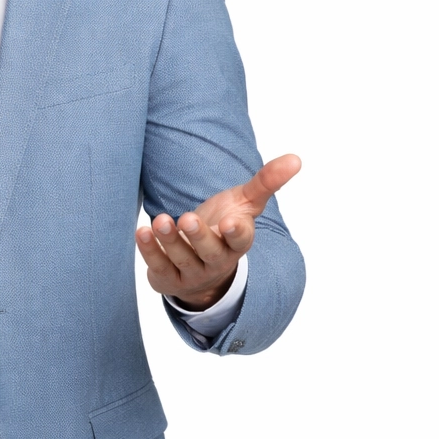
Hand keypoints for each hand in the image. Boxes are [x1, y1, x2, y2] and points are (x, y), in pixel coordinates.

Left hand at [135, 154, 300, 310]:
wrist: (198, 264)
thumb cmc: (223, 225)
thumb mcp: (245, 203)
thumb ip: (266, 182)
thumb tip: (296, 159)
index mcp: (237, 242)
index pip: (241, 240)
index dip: (236, 232)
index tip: (230, 221)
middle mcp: (217, 260)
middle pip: (209, 252)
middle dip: (199, 237)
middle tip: (187, 219)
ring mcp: (192, 272)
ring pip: (181, 259)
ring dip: (170, 240)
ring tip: (159, 220)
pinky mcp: (168, 278)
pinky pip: (158, 266)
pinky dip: (150, 250)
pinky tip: (142, 231)